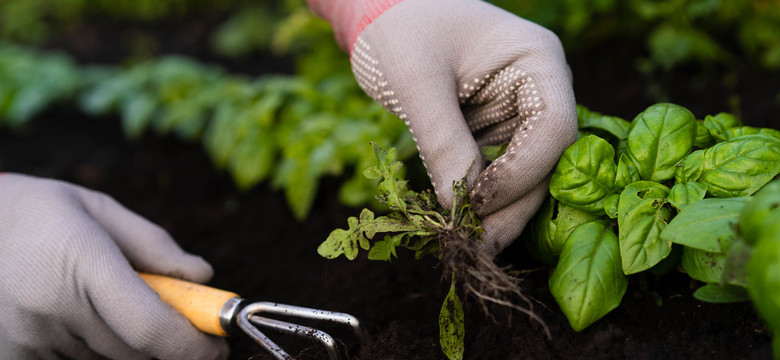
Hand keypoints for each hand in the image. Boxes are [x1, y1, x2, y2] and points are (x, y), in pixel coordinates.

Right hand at [0, 174, 227, 359]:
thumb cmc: (39, 212)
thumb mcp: (98, 210)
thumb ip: (155, 245)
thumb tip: (205, 276)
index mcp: (83, 263)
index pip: (151, 327)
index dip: (193, 347)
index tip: (218, 346)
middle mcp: (54, 309)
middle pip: (139, 352)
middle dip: (169, 342)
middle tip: (175, 315)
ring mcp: (29, 340)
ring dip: (128, 343)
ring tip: (102, 300)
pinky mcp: (12, 358)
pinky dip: (95, 348)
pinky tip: (78, 318)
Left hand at [316, 0, 577, 255]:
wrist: (379, 12)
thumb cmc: (400, 27)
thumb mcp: (416, 80)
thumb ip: (442, 140)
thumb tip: (459, 208)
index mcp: (536, 61)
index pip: (553, 128)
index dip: (521, 172)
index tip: (478, 203)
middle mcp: (536, 89)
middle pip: (544, 159)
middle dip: (511, 204)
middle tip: (477, 245)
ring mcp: (516, 112)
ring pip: (523, 174)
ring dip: (498, 211)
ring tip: (468, 244)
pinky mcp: (492, 131)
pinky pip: (496, 172)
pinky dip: (480, 199)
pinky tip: (460, 223)